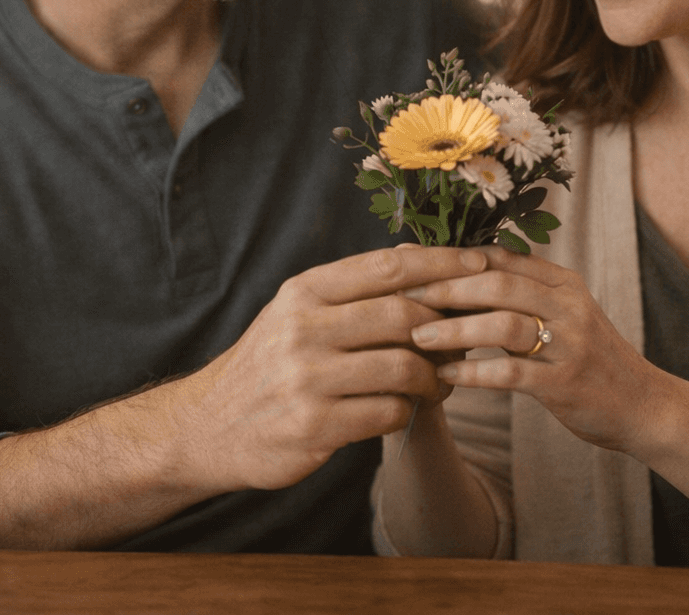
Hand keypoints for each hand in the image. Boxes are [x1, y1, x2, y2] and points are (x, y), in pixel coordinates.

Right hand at [173, 246, 487, 491]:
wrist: (207, 427)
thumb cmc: (268, 365)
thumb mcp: (297, 314)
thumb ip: (352, 292)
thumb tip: (424, 262)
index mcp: (304, 292)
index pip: (387, 266)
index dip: (442, 263)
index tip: (481, 264)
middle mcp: (302, 328)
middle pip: (402, 315)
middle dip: (444, 329)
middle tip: (465, 340)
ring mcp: (306, 378)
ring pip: (402, 367)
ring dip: (433, 377)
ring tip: (441, 382)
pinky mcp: (313, 425)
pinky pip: (388, 412)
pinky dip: (408, 411)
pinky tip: (406, 410)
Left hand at [403, 246, 661, 454]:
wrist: (644, 406)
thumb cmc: (588, 361)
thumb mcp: (560, 318)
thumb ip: (518, 299)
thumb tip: (453, 280)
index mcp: (562, 282)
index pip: (499, 257)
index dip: (451, 258)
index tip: (409, 262)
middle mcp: (568, 304)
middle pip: (497, 282)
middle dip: (445, 287)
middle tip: (404, 297)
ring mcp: (570, 342)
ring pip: (502, 323)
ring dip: (454, 329)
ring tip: (417, 337)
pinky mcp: (566, 381)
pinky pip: (511, 372)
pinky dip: (474, 373)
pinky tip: (445, 376)